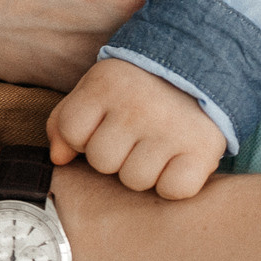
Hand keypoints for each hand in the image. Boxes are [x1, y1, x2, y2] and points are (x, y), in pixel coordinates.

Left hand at [47, 57, 226, 198]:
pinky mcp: (202, 150)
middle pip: (102, 161)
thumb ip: (65, 121)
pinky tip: (176, 161)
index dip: (83, 136)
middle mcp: (137, 106)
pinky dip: (173, 184)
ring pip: (135, 180)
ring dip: (142, 171)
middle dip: (113, 155)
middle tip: (133, 137)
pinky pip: (173, 190)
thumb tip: (58, 158)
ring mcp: (171, 129)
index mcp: (106, 85)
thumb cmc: (136, 90)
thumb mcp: (96, 90)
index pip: (72, 132)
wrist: (199, 71)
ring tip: (154, 147)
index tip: (102, 124)